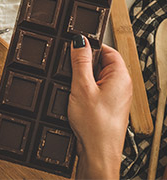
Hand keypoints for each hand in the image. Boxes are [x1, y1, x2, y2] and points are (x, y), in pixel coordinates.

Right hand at [68, 34, 130, 178]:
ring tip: (73, 89)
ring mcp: (116, 96)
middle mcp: (122, 85)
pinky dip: (84, 91)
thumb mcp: (81, 87)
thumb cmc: (95, 125)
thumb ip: (80, 62)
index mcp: (120, 76)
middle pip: (101, 63)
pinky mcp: (108, 106)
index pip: (107, 50)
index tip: (74, 48)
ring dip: (83, 80)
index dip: (89, 47)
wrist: (98, 152)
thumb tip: (79, 41)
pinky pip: (96, 90)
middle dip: (84, 65)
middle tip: (70, 71)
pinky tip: (76, 99)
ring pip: (97, 78)